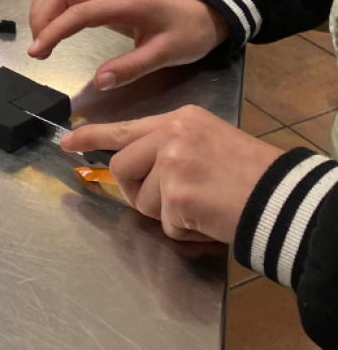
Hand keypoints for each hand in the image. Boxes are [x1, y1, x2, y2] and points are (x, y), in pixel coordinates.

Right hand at [27, 0, 227, 89]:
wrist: (203, 12)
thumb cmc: (187, 34)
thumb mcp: (167, 55)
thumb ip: (132, 67)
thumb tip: (99, 82)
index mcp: (126, 3)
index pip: (79, 12)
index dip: (53, 31)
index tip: (36, 53)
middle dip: (41, 17)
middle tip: (38, 50)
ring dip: (43, 11)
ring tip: (42, 44)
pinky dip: (52, 10)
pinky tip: (52, 32)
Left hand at [61, 105, 282, 243]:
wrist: (283, 197)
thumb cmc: (249, 174)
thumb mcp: (205, 143)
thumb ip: (166, 148)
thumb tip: (131, 166)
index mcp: (179, 119)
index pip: (123, 128)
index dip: (90, 137)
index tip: (66, 142)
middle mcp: (171, 134)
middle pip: (122, 167)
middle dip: (136, 190)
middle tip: (169, 200)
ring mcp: (172, 163)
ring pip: (141, 199)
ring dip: (166, 213)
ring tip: (200, 205)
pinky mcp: (177, 195)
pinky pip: (164, 222)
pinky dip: (183, 229)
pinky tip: (208, 217)